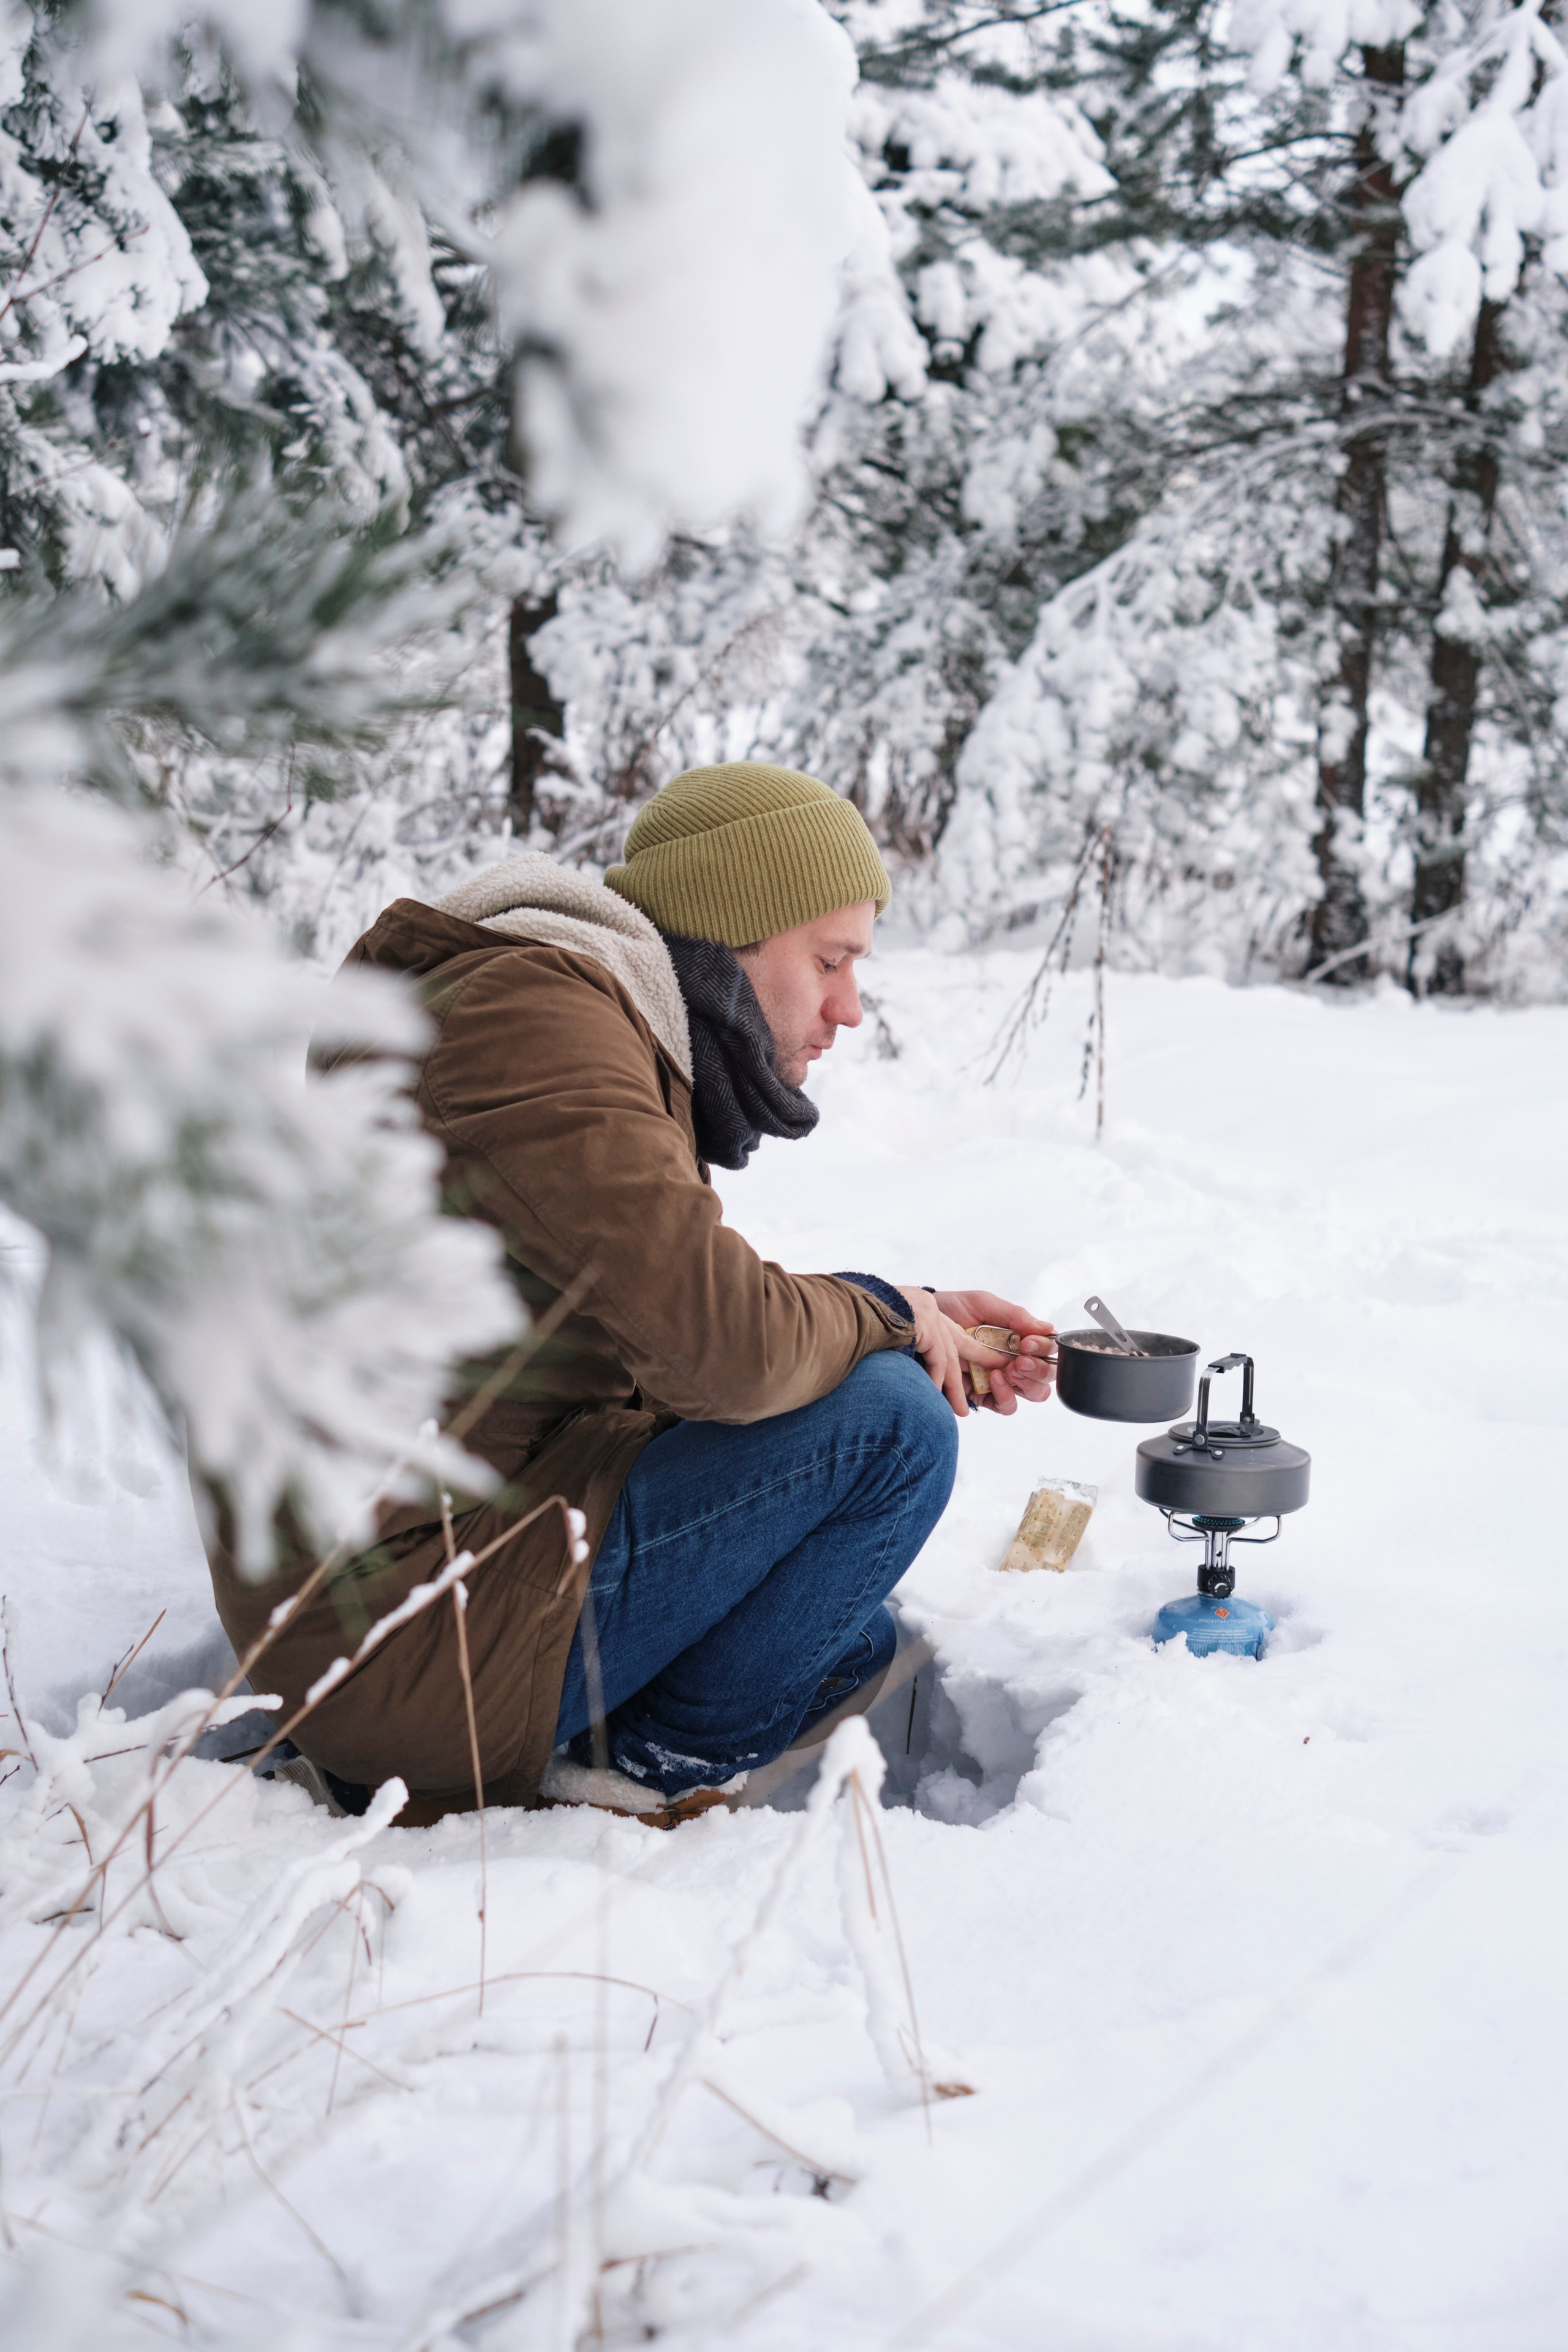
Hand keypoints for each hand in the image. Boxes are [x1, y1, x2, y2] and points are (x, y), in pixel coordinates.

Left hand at [893, 1287, 1055, 1417]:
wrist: (918, 1323)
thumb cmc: (951, 1310)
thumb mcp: (982, 1304)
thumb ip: (1014, 1315)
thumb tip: (1047, 1327)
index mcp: (1018, 1337)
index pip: (1046, 1349)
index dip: (1044, 1348)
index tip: (1028, 1342)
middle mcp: (1013, 1360)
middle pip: (1044, 1375)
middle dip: (1038, 1368)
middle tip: (1021, 1359)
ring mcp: (1000, 1379)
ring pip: (1031, 1393)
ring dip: (1026, 1383)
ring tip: (1009, 1369)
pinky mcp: (983, 1395)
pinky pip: (1005, 1405)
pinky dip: (1005, 1395)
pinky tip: (994, 1379)